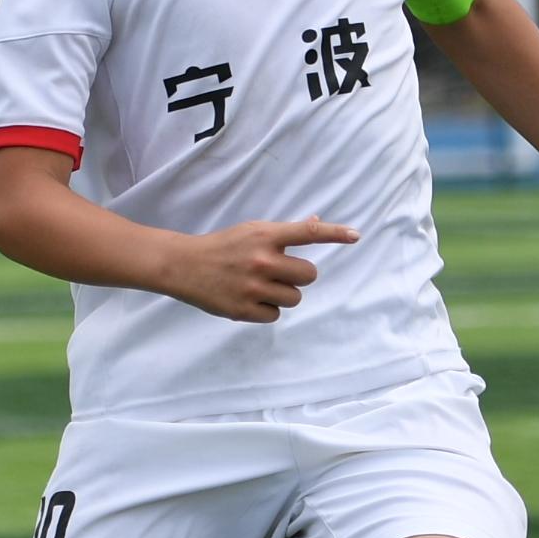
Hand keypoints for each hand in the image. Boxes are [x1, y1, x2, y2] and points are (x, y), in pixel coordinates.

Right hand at [153, 219, 359, 324]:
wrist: (182, 266)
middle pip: (309, 275)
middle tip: (280, 273)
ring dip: (283, 294)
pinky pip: (275, 315)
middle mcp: (262, 261)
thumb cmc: (222, 246)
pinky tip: (249, 299)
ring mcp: (253, 287)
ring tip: (259, 286)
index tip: (356, 235)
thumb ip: (283, 232)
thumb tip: (317, 222)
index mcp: (265, 236)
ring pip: (294, 298)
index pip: (308, 233)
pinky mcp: (243, 310)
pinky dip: (267, 310)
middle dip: (299, 276)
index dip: (335, 233)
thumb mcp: (251, 231)